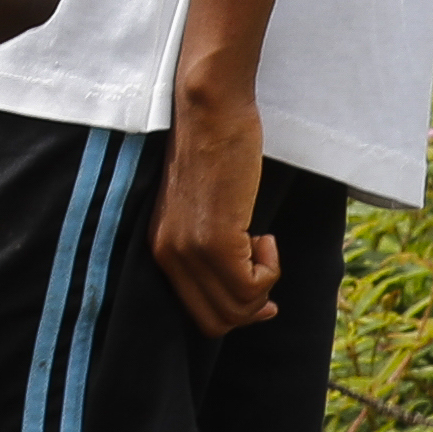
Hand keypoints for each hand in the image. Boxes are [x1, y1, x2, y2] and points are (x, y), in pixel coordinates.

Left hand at [156, 73, 282, 337]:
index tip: (262, 301)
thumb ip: (206, 241)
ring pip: (237, 308)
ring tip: (262, 243)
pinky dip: (269, 269)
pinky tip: (265, 236)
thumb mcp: (200, 205)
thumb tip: (238, 278)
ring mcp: (191, 249)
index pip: (196, 311)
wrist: (211, 110)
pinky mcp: (216, 239)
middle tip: (268, 275)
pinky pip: (251, 286)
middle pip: (215, 321)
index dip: (234, 313)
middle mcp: (170, 255)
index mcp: (162, 248)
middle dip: (251, 307)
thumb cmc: (213, 147)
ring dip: (262, 284)